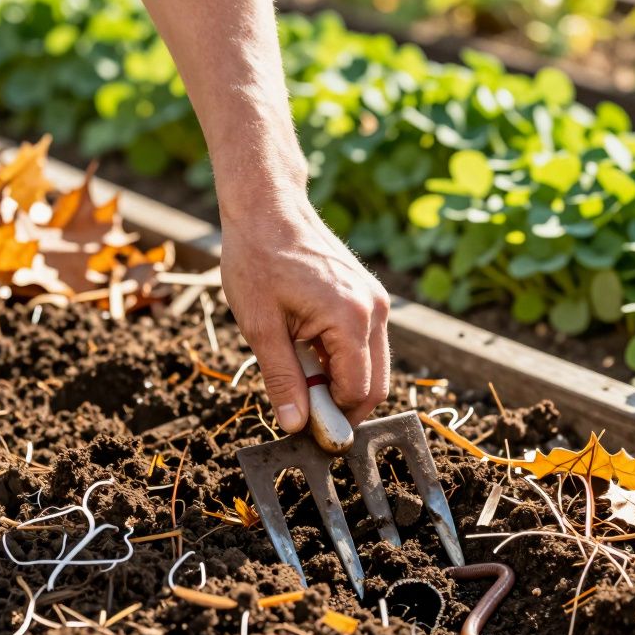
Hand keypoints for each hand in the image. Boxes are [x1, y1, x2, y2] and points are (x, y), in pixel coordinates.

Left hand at [220, 194, 390, 432]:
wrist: (269, 209)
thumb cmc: (258, 261)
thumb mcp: (261, 327)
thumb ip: (282, 379)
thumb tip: (295, 425)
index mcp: (350, 318)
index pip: (357, 391)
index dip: (331, 417)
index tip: (302, 425)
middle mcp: (374, 309)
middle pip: (376, 385)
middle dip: (342, 405)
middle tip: (302, 407)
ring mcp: (376, 301)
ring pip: (373, 366)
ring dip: (341, 381)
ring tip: (300, 370)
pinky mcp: (370, 296)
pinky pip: (366, 343)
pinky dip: (343, 358)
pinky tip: (308, 348)